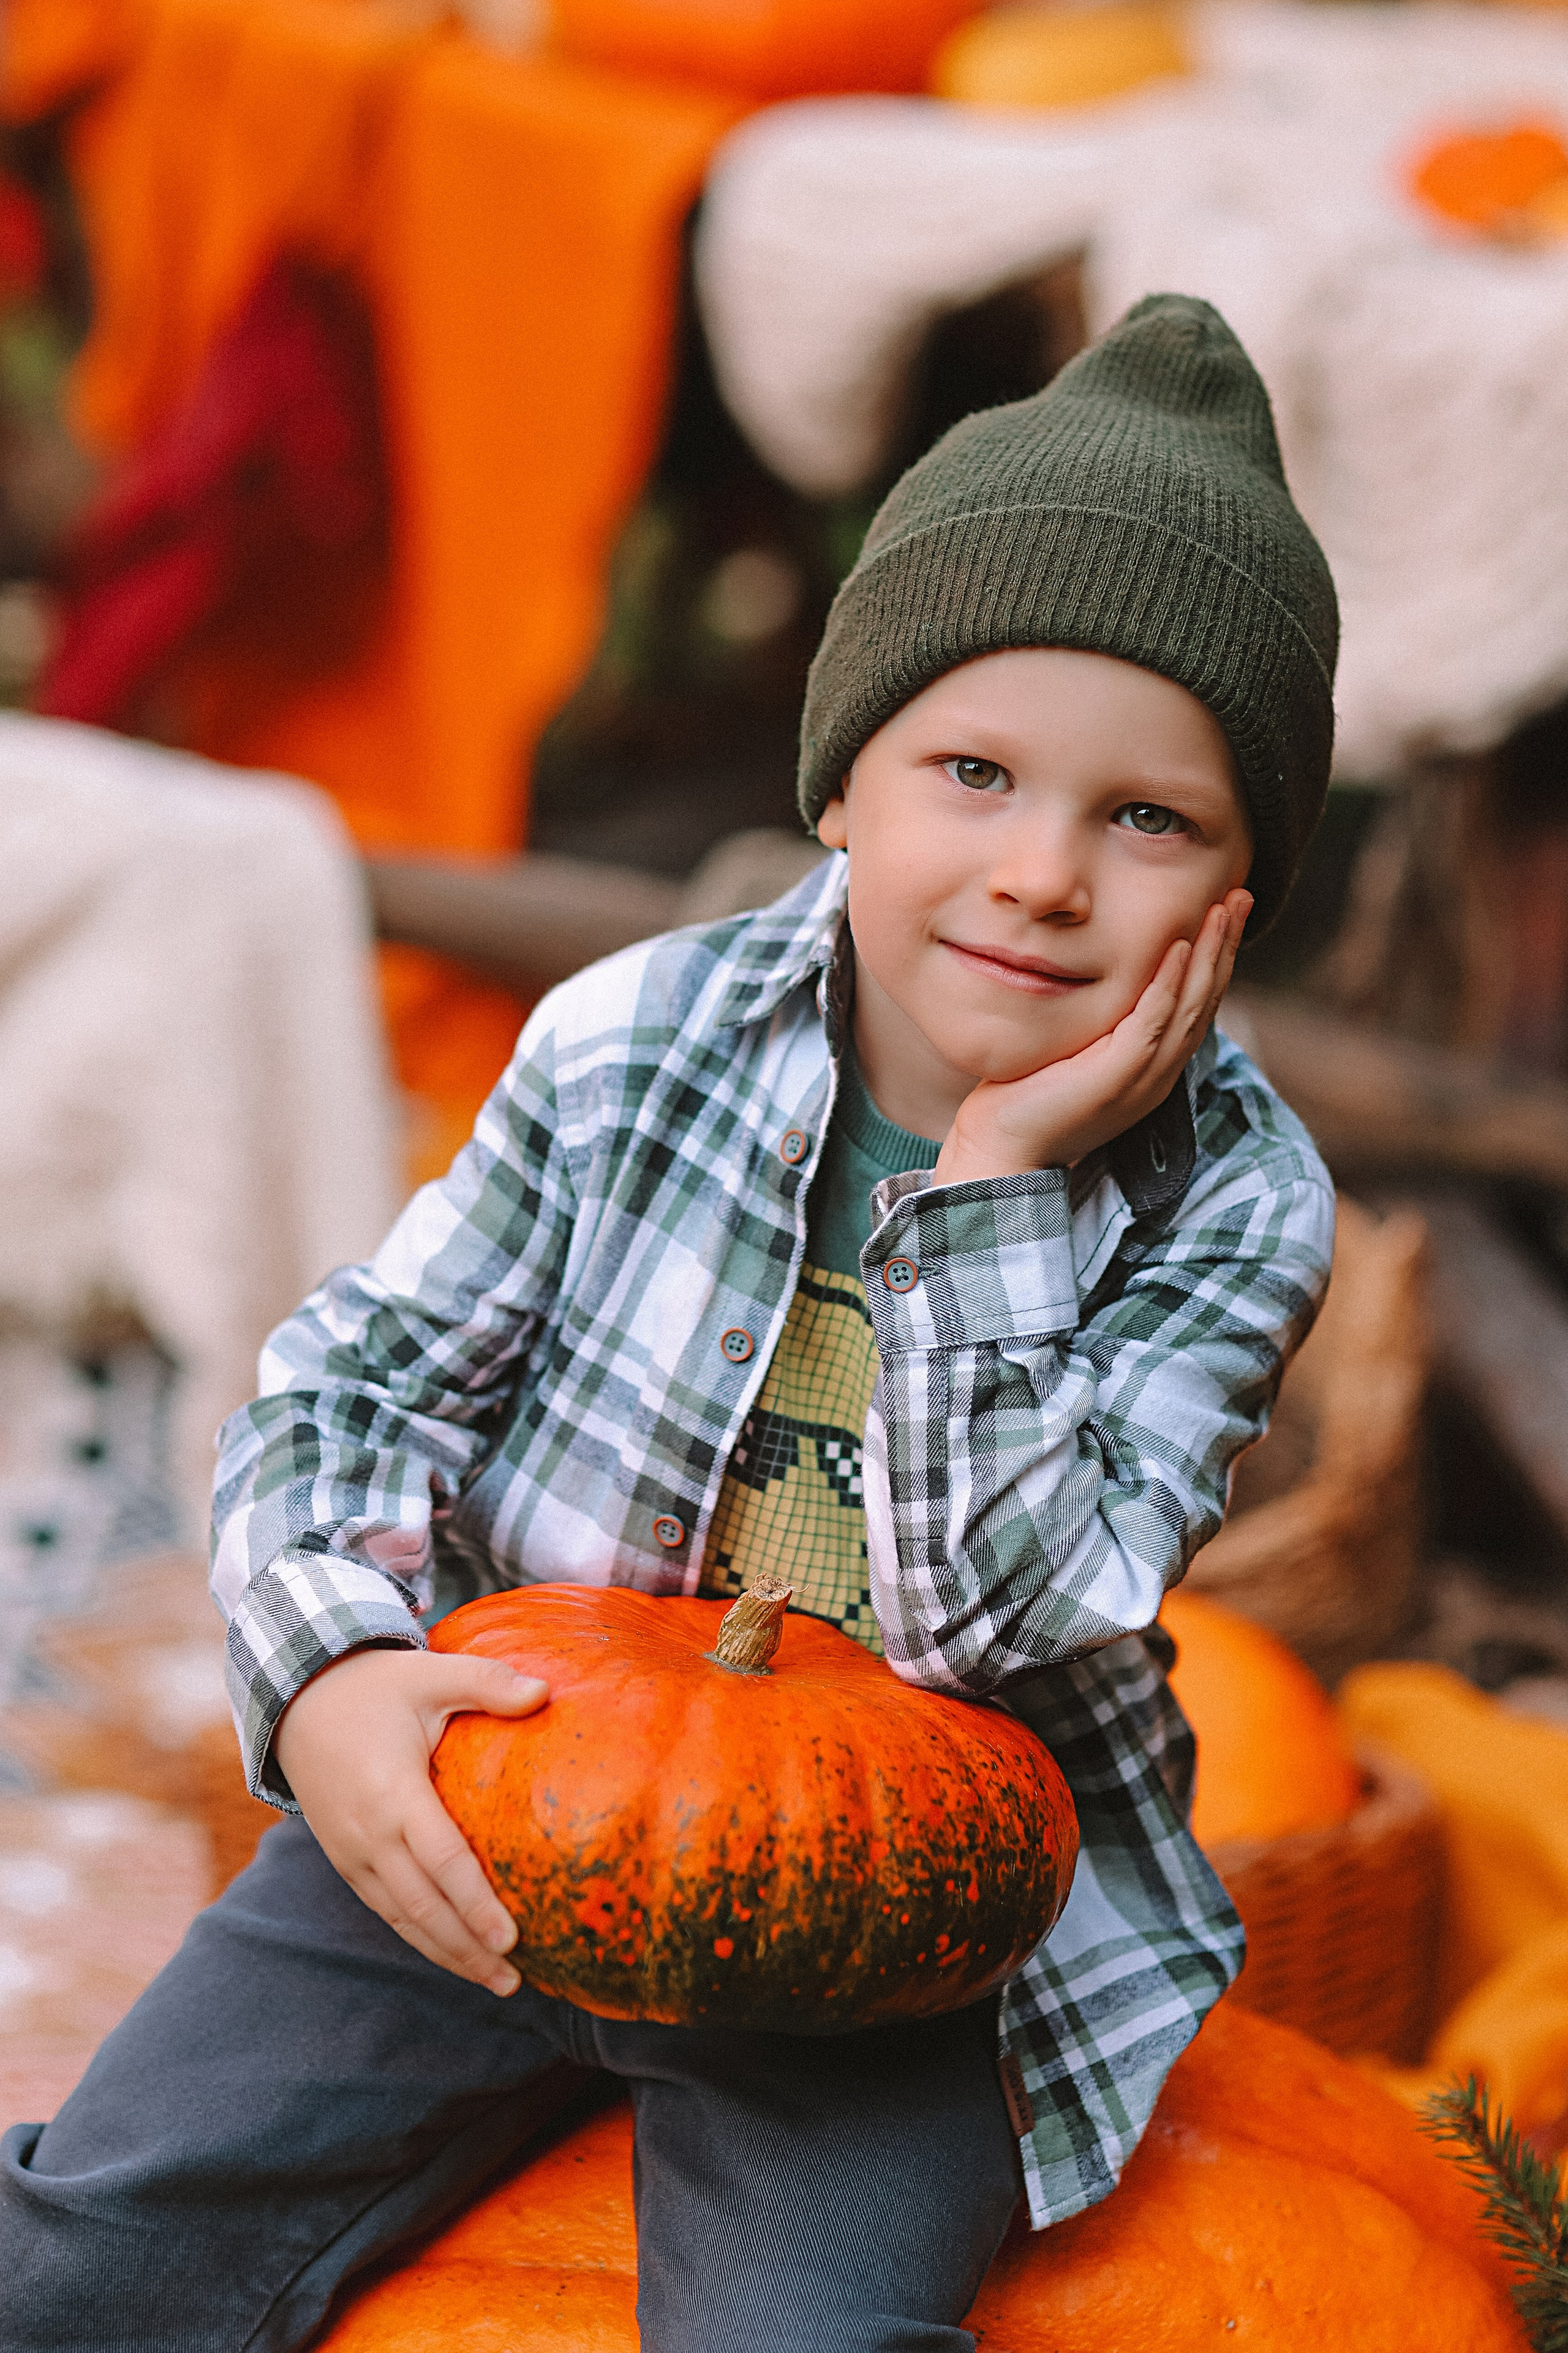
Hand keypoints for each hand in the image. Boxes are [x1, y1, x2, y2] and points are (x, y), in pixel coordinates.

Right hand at [272, 1645, 547, 1993]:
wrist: (297, 1701)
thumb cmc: (375, 1687)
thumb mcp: (430, 1673)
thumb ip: (487, 1681)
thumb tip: (544, 1692)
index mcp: (393, 1793)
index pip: (441, 1861)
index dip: (475, 1904)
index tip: (511, 1938)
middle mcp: (368, 1835)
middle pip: (422, 1907)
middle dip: (468, 1948)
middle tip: (513, 1980)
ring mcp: (352, 1854)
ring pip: (402, 1919)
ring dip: (447, 1954)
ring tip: (495, 1981)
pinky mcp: (345, 1861)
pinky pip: (385, 1909)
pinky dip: (419, 1936)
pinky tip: (453, 1952)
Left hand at [933, 889, 1250, 1183]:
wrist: (1004, 1151)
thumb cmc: (1028, 1100)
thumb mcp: (1076, 1052)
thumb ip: (1098, 1023)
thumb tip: (1099, 979)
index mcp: (1154, 1068)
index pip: (1196, 1005)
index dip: (1216, 959)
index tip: (1224, 913)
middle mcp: (1159, 1074)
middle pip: (1205, 1001)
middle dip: (1225, 946)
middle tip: (1241, 897)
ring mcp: (1143, 1078)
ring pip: (1190, 1007)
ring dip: (1210, 955)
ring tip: (1223, 909)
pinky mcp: (1117, 1078)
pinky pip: (1152, 1022)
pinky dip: (1169, 984)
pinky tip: (1179, 947)